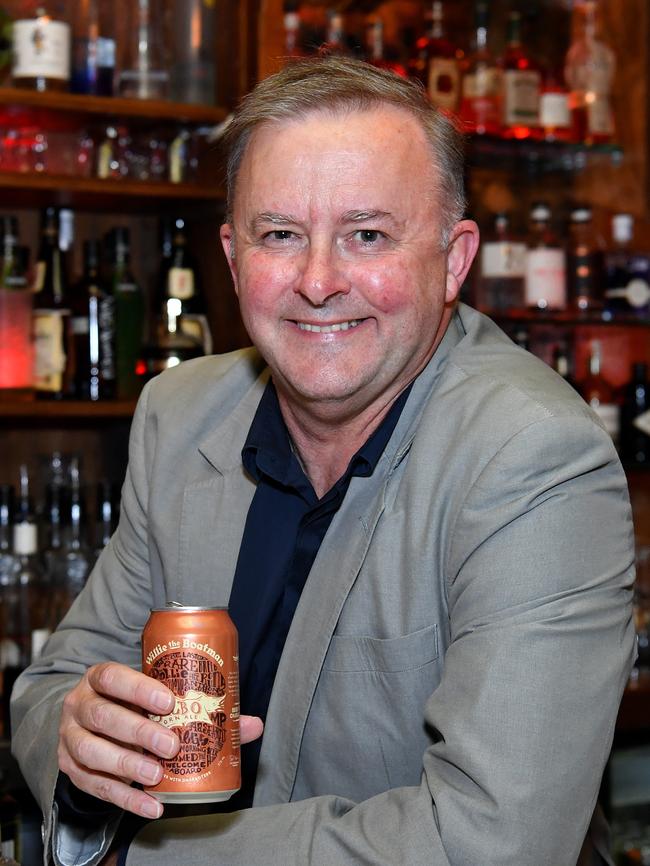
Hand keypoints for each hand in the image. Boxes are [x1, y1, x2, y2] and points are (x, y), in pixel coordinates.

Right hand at [58, 662, 262, 818]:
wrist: (88, 723)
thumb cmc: (132, 705)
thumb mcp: (154, 696)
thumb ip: (199, 706)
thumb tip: (252, 725)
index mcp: (100, 678)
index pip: (112, 677)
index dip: (138, 688)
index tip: (167, 701)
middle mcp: (79, 705)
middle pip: (102, 716)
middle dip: (137, 731)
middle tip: (170, 745)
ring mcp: (70, 738)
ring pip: (92, 752)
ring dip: (127, 765)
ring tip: (157, 776)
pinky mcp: (71, 770)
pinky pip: (95, 787)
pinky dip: (125, 799)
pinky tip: (152, 805)